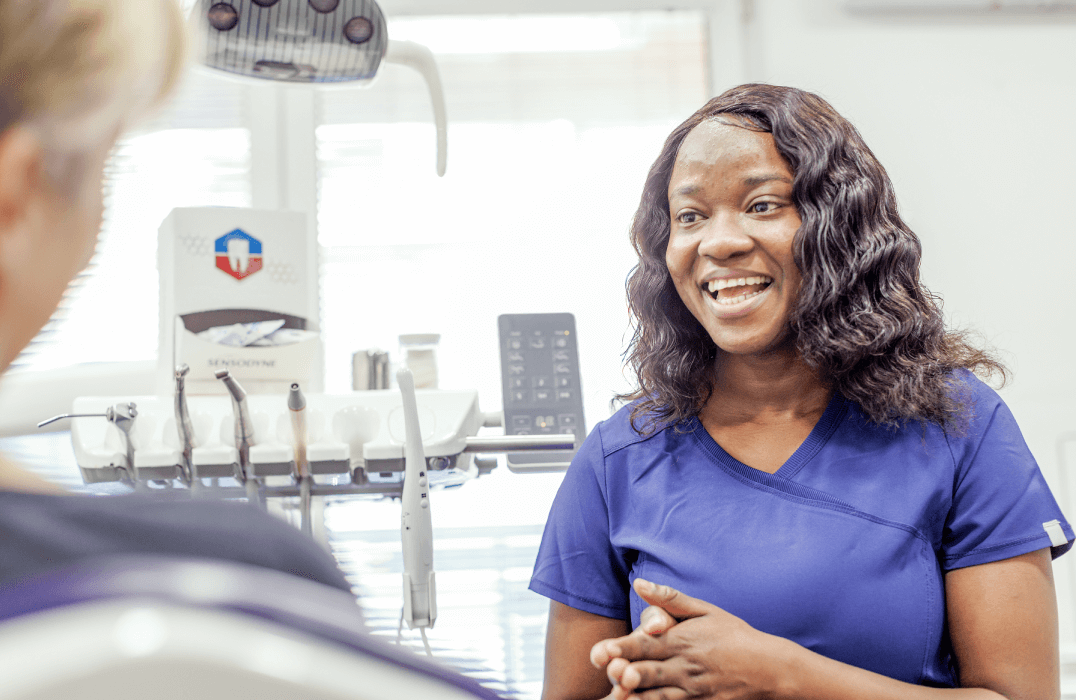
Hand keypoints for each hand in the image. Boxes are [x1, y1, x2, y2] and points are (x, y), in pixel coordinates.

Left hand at [589, 579, 785, 699]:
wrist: (769, 669)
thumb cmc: (733, 635)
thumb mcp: (704, 610)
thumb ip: (669, 599)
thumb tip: (638, 583)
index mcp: (682, 640)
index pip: (646, 645)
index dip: (623, 648)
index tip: (602, 651)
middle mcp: (685, 667)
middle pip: (649, 673)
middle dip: (625, 675)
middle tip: (608, 674)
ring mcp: (693, 691)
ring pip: (657, 698)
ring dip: (636, 698)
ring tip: (616, 698)